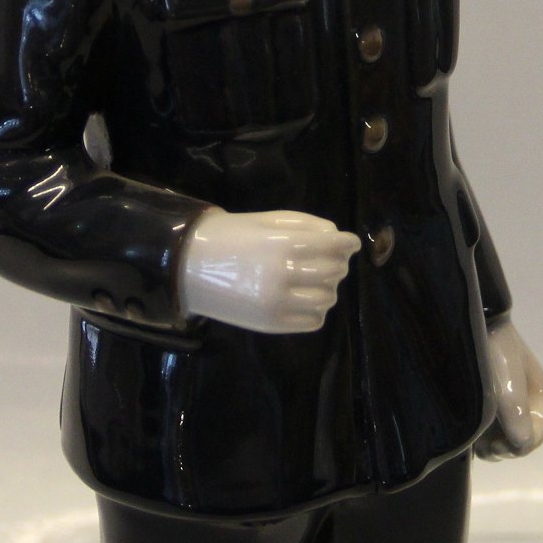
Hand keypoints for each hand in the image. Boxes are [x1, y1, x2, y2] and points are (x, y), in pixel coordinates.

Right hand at [178, 208, 360, 333]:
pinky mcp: (273, 323)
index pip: (335, 247)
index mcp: (284, 244)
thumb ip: (308, 225)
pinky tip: (303, 297)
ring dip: (327, 287)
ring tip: (313, 279)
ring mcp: (279, 302)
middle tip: (327, 259)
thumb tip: (339, 238)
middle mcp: (285, 275)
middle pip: (334, 272)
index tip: (350, 243)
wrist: (192, 264)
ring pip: (328, 298)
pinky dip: (315, 309)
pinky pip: (314, 320)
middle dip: (337, 263)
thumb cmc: (234, 235)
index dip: (348, 244)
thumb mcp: (270, 219)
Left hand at [474, 317, 542, 460]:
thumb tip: (521, 447)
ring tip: (473, 438)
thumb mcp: (507, 379)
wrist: (464, 319)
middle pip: (519, 437)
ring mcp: (500, 400)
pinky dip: (477, 434)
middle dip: (504, 446)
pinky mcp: (479, 400)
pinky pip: (483, 429)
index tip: (500, 444)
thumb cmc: (490, 346)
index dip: (523, 444)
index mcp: (536, 392)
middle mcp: (521, 399)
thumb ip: (516, 413)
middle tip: (485, 444)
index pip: (538, 431)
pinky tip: (464, 429)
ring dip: (489, 443)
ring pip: (500, 436)